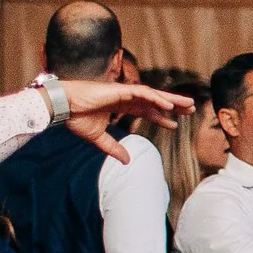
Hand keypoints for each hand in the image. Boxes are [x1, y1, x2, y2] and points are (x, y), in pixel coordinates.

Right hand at [54, 82, 194, 161]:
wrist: (62, 107)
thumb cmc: (75, 118)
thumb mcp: (98, 138)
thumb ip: (113, 148)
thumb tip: (126, 161)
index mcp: (120, 106)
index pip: (146, 111)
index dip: (161, 118)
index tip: (174, 124)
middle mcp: (125, 98)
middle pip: (155, 101)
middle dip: (173, 105)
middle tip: (191, 110)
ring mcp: (124, 93)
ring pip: (154, 95)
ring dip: (172, 100)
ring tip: (189, 105)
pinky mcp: (120, 90)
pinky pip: (143, 93)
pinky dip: (157, 99)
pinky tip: (169, 106)